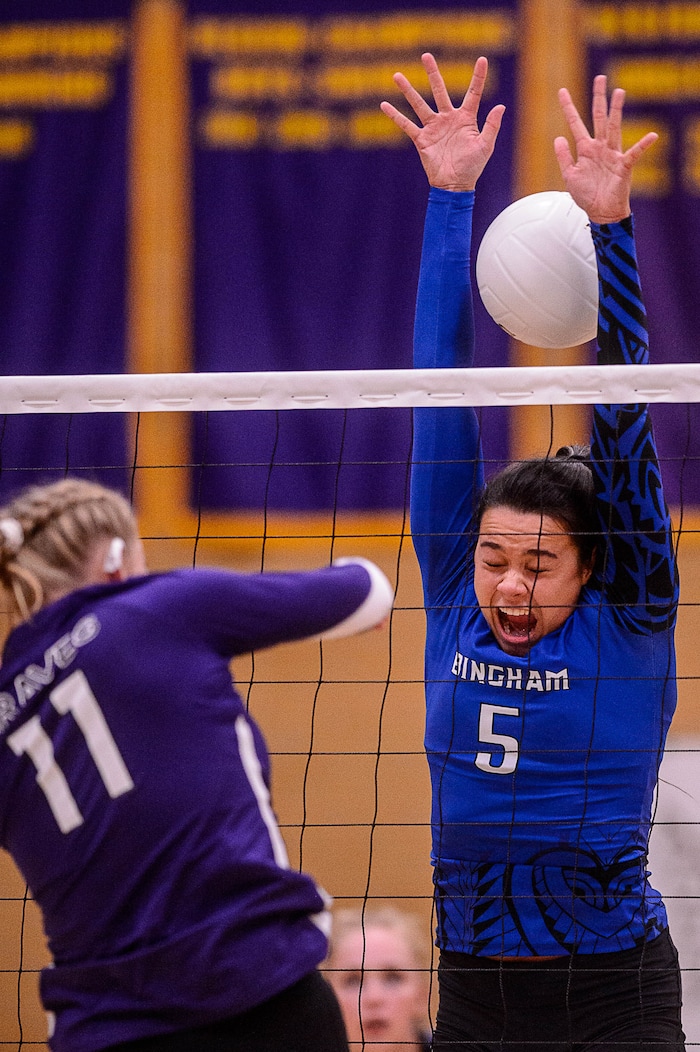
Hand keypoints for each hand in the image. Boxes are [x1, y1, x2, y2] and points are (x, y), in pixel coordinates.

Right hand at [380, 53, 504, 190]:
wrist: (454, 186)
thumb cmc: (472, 168)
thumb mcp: (485, 146)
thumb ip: (491, 126)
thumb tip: (501, 106)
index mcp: (466, 119)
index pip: (473, 93)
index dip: (478, 76)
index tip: (482, 59)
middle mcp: (448, 119)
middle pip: (439, 91)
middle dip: (433, 74)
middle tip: (426, 56)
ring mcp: (434, 128)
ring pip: (419, 104)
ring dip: (408, 90)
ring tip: (397, 75)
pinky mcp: (422, 139)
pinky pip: (407, 125)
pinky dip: (395, 116)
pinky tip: (384, 105)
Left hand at [554, 75, 657, 223]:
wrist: (600, 212)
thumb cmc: (587, 196)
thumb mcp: (569, 176)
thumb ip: (564, 157)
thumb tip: (559, 137)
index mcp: (585, 149)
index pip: (575, 123)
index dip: (568, 108)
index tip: (561, 91)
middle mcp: (600, 147)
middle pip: (598, 117)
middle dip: (599, 98)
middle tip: (600, 78)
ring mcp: (612, 154)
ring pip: (614, 128)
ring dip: (616, 111)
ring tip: (619, 92)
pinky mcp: (623, 166)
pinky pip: (634, 154)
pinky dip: (643, 145)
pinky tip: (652, 136)